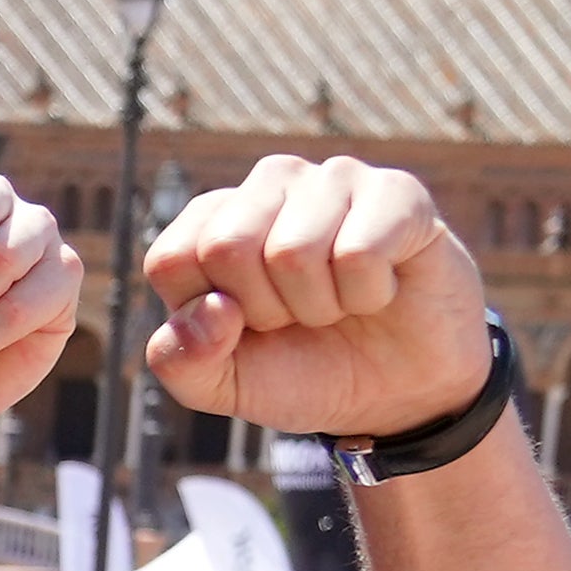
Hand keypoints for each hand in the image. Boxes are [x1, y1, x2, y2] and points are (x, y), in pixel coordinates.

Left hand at [141, 155, 489, 441]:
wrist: (400, 390)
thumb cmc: (303, 371)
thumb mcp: (222, 384)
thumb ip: (180, 360)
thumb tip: (211, 308)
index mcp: (212, 220)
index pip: (171, 259)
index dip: (208, 316)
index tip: (244, 325)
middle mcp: (269, 183)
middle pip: (226, 247)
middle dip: (263, 310)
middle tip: (298, 316)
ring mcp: (334, 180)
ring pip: (293, 250)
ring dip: (319, 305)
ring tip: (339, 302)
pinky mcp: (397, 192)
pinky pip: (359, 252)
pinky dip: (367, 295)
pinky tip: (380, 290)